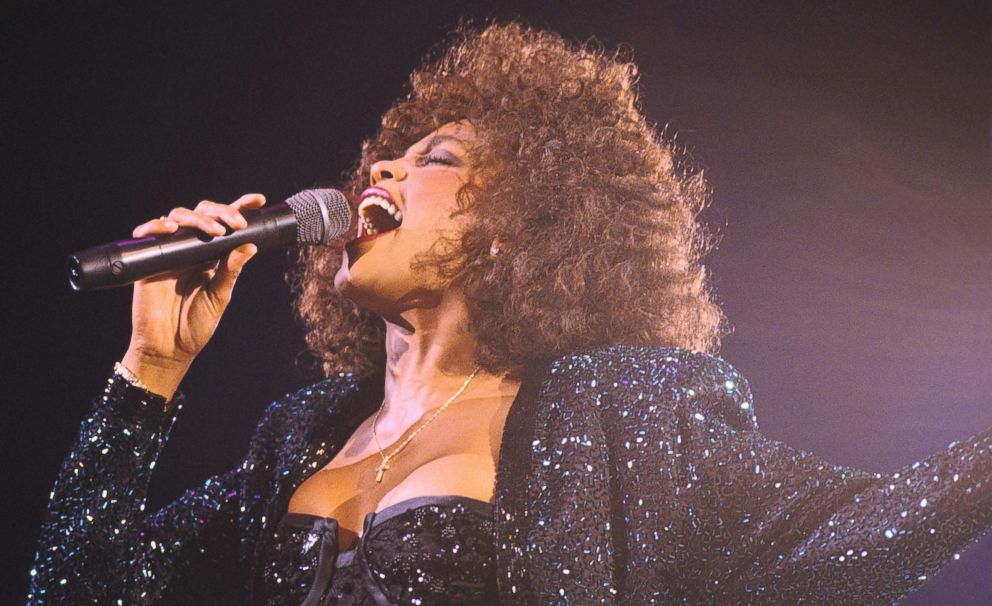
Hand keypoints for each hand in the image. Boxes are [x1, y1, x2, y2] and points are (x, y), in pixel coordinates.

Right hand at [121, 193, 264, 397]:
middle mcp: (190, 249)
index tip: (257, 199)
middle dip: (220, 211)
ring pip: (178, 218)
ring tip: (213, 231)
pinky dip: (156, 226)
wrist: (169, 348)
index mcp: (211, 255)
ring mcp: (169, 252)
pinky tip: (169, 229)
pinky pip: (147, 234)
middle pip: (202, 214)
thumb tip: (250, 246)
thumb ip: (230, 271)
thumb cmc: (196, 325)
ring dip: (197, 219)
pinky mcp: (148, 260)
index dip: (239, 208)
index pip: (225, 224)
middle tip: (235, 223)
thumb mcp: (219, 296)